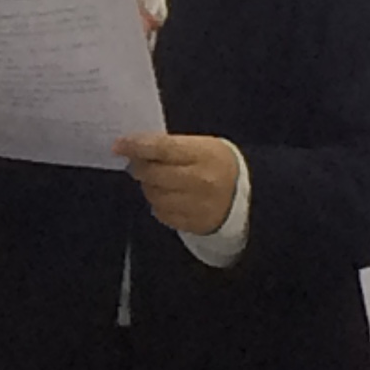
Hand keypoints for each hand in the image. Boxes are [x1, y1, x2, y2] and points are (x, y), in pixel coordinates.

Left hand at [114, 132, 240, 236]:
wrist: (251, 197)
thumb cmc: (218, 165)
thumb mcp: (202, 145)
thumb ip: (169, 146)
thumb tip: (134, 146)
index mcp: (205, 155)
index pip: (162, 148)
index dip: (136, 146)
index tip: (118, 145)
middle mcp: (201, 181)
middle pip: (153, 174)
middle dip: (139, 167)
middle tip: (138, 162)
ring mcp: (198, 206)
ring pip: (154, 195)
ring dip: (148, 186)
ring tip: (158, 180)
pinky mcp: (194, 224)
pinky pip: (161, 213)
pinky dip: (159, 203)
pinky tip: (169, 196)